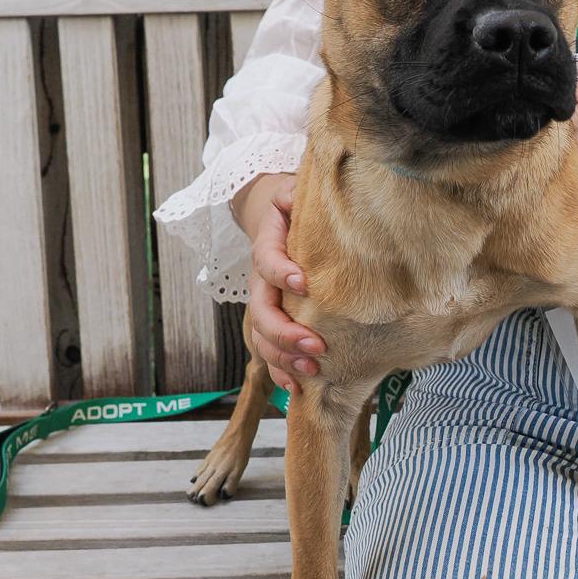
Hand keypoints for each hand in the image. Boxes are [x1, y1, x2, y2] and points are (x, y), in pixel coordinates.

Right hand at [231, 173, 326, 393]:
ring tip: (312, 370)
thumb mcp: (295, 192)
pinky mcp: (273, 322)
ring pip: (262, 337)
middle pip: (261, 311)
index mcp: (268, 246)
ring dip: (284, 357)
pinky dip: (280, 371)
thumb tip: (299, 191)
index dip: (281, 272)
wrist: (277, 220)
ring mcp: (264, 304)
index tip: (303, 283)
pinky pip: (269, 351)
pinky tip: (297, 388)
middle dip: (286, 332)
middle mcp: (261, 280)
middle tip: (316, 345)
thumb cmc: (296, 208)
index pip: (267, 260)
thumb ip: (296, 191)